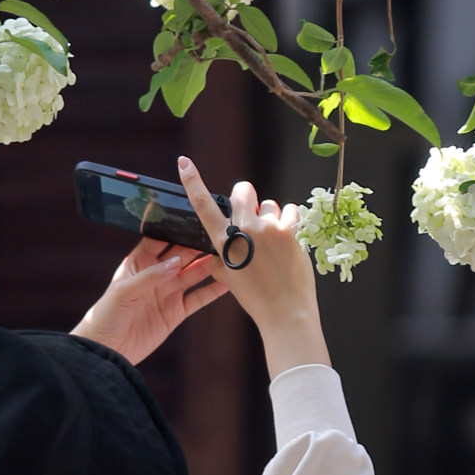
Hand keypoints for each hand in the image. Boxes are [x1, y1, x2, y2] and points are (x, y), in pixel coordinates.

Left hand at [69, 237, 226, 364]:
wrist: (106, 351)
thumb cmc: (106, 315)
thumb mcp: (124, 291)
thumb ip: (150, 276)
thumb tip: (175, 263)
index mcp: (139, 262)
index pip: (160, 239)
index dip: (175, 229)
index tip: (193, 219)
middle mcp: (156, 274)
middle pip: (181, 254)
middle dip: (197, 245)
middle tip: (216, 235)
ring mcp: (167, 293)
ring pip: (193, 274)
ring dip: (208, 265)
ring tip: (226, 255)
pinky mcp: (176, 313)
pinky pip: (197, 298)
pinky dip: (212, 291)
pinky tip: (225, 282)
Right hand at [179, 156, 330, 377]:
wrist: (285, 313)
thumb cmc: (256, 298)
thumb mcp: (229, 277)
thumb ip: (221, 256)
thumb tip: (221, 246)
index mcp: (224, 241)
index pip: (203, 205)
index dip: (192, 181)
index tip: (184, 162)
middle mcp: (244, 229)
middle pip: (243, 190)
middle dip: (246, 197)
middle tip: (252, 215)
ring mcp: (268, 228)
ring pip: (269, 203)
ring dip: (270, 215)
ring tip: (273, 240)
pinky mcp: (290, 231)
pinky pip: (290, 210)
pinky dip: (289, 219)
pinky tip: (288, 236)